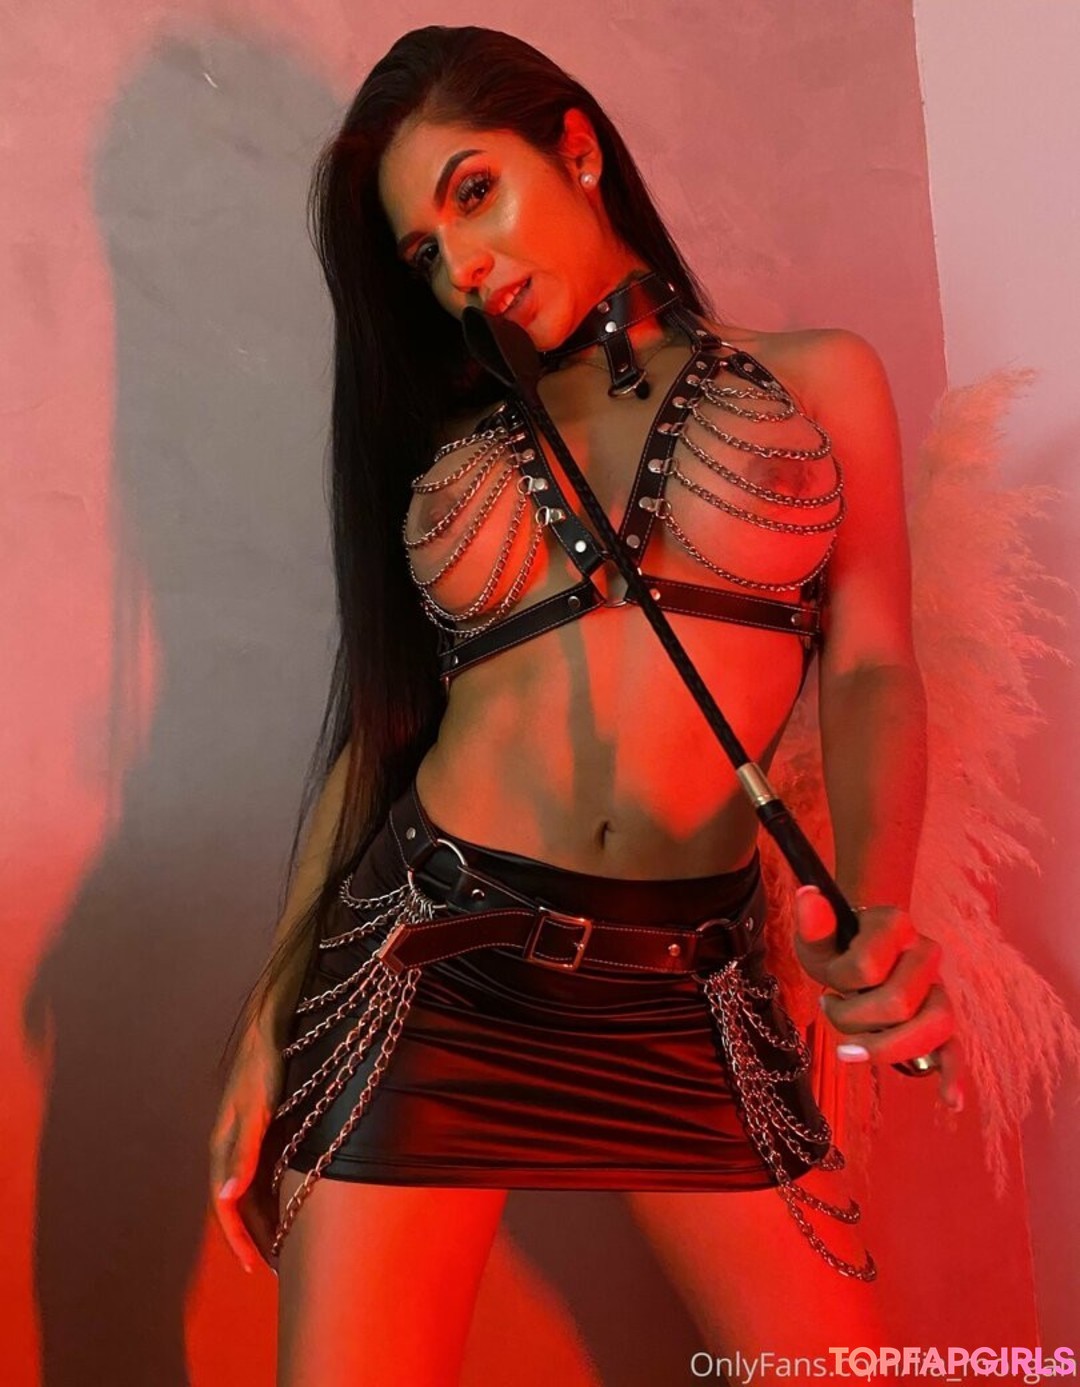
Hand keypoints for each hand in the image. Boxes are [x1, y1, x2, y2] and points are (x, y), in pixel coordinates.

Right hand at [208, 1025, 285, 1275]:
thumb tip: (225, 1197)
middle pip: (238, 1205)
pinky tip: (291, 1205)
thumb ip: (242, 1152)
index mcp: (222, 1147)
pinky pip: (263, 1175)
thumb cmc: (264, 1066)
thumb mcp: (256, 1109)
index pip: (225, 1206)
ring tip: (284, 1248)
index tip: (253, 1267)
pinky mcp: (261, 1130)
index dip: (238, 1238)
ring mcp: (245, 1139)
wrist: (272, 1026)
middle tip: (275, 1269)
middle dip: (253, 1237)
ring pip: (250, 1192)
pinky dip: (273, 1196)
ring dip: (264, 1219)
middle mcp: (230, 1148)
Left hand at [793, 884, 964, 1112]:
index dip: (838, 983)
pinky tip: (950, 1100)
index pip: (866, 968)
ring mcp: (938, 988)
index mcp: (896, 924)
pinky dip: (954, 1075)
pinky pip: (956, 1049)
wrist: (858, 949)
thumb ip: (813, 923)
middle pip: (898, 1003)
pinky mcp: (941, 1020)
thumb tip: (807, 896)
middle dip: (854, 1019)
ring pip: (935, 1025)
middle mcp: (926, 952)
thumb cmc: (836, 946)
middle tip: (834, 1009)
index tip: (827, 983)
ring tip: (851, 1051)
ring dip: (886, 1046)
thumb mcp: (818, 936)